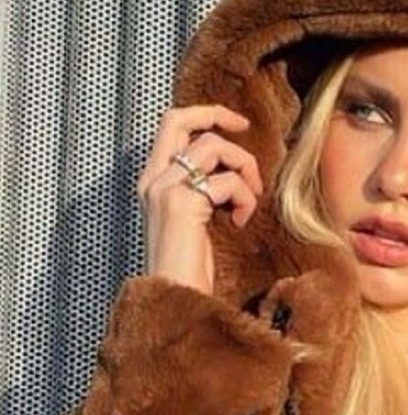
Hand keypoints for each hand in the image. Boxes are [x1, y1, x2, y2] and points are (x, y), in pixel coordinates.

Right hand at [137, 105, 263, 293]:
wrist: (176, 300)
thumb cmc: (188, 268)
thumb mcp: (192, 219)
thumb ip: (201, 190)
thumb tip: (230, 170)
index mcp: (152, 181)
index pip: (170, 124)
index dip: (204, 114)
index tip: (236, 124)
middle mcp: (153, 180)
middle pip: (180, 118)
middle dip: (219, 115)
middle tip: (246, 129)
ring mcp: (165, 189)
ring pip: (213, 146)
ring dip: (243, 168)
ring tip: (248, 201)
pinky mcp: (183, 204)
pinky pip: (228, 182)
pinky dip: (245, 199)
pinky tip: (240, 222)